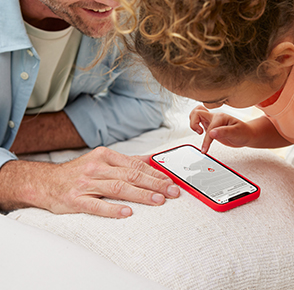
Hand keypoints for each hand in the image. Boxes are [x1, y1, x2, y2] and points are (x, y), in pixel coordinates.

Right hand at [0, 147, 179, 217]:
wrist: (46, 182)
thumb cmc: (78, 172)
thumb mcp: (102, 160)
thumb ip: (127, 161)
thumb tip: (152, 159)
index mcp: (105, 156)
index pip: (135, 164)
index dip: (155, 173)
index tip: (171, 181)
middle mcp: (97, 167)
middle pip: (130, 175)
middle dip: (154, 183)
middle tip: (171, 191)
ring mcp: (86, 183)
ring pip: (117, 188)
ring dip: (140, 194)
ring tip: (157, 200)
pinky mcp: (76, 199)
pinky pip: (96, 205)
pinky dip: (112, 209)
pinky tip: (127, 213)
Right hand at [189, 105, 251, 152]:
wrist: (247, 135)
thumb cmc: (244, 132)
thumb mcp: (236, 132)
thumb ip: (224, 132)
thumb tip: (211, 133)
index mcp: (221, 117)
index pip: (209, 128)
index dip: (206, 140)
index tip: (205, 149)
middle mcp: (215, 117)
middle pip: (197, 112)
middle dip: (194, 123)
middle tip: (199, 133)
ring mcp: (212, 121)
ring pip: (196, 114)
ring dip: (193, 122)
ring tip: (199, 132)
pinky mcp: (210, 126)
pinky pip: (199, 121)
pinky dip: (196, 125)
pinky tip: (201, 133)